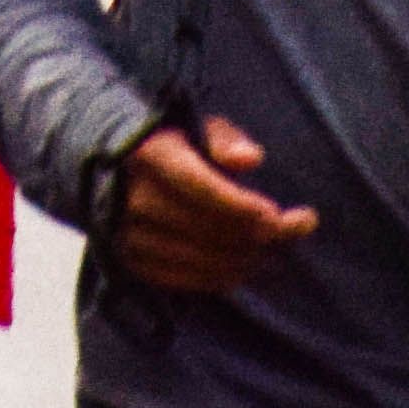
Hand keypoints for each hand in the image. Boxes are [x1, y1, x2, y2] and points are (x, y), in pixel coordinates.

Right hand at [107, 116, 316, 293]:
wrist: (118, 171)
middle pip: (205, 226)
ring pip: (199, 256)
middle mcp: (134, 197)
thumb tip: (252, 159)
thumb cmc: (173, 146)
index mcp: (150, 156)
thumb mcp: (197, 128)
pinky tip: (244, 267)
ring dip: (242, 258)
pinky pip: (184, 278)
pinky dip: (219, 277)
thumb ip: (226, 140)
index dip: (240, 205)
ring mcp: (130, 233)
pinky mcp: (133, 260)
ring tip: (272, 251)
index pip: (199, 186)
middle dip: (254, 233)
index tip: (275, 214)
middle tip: (290, 230)